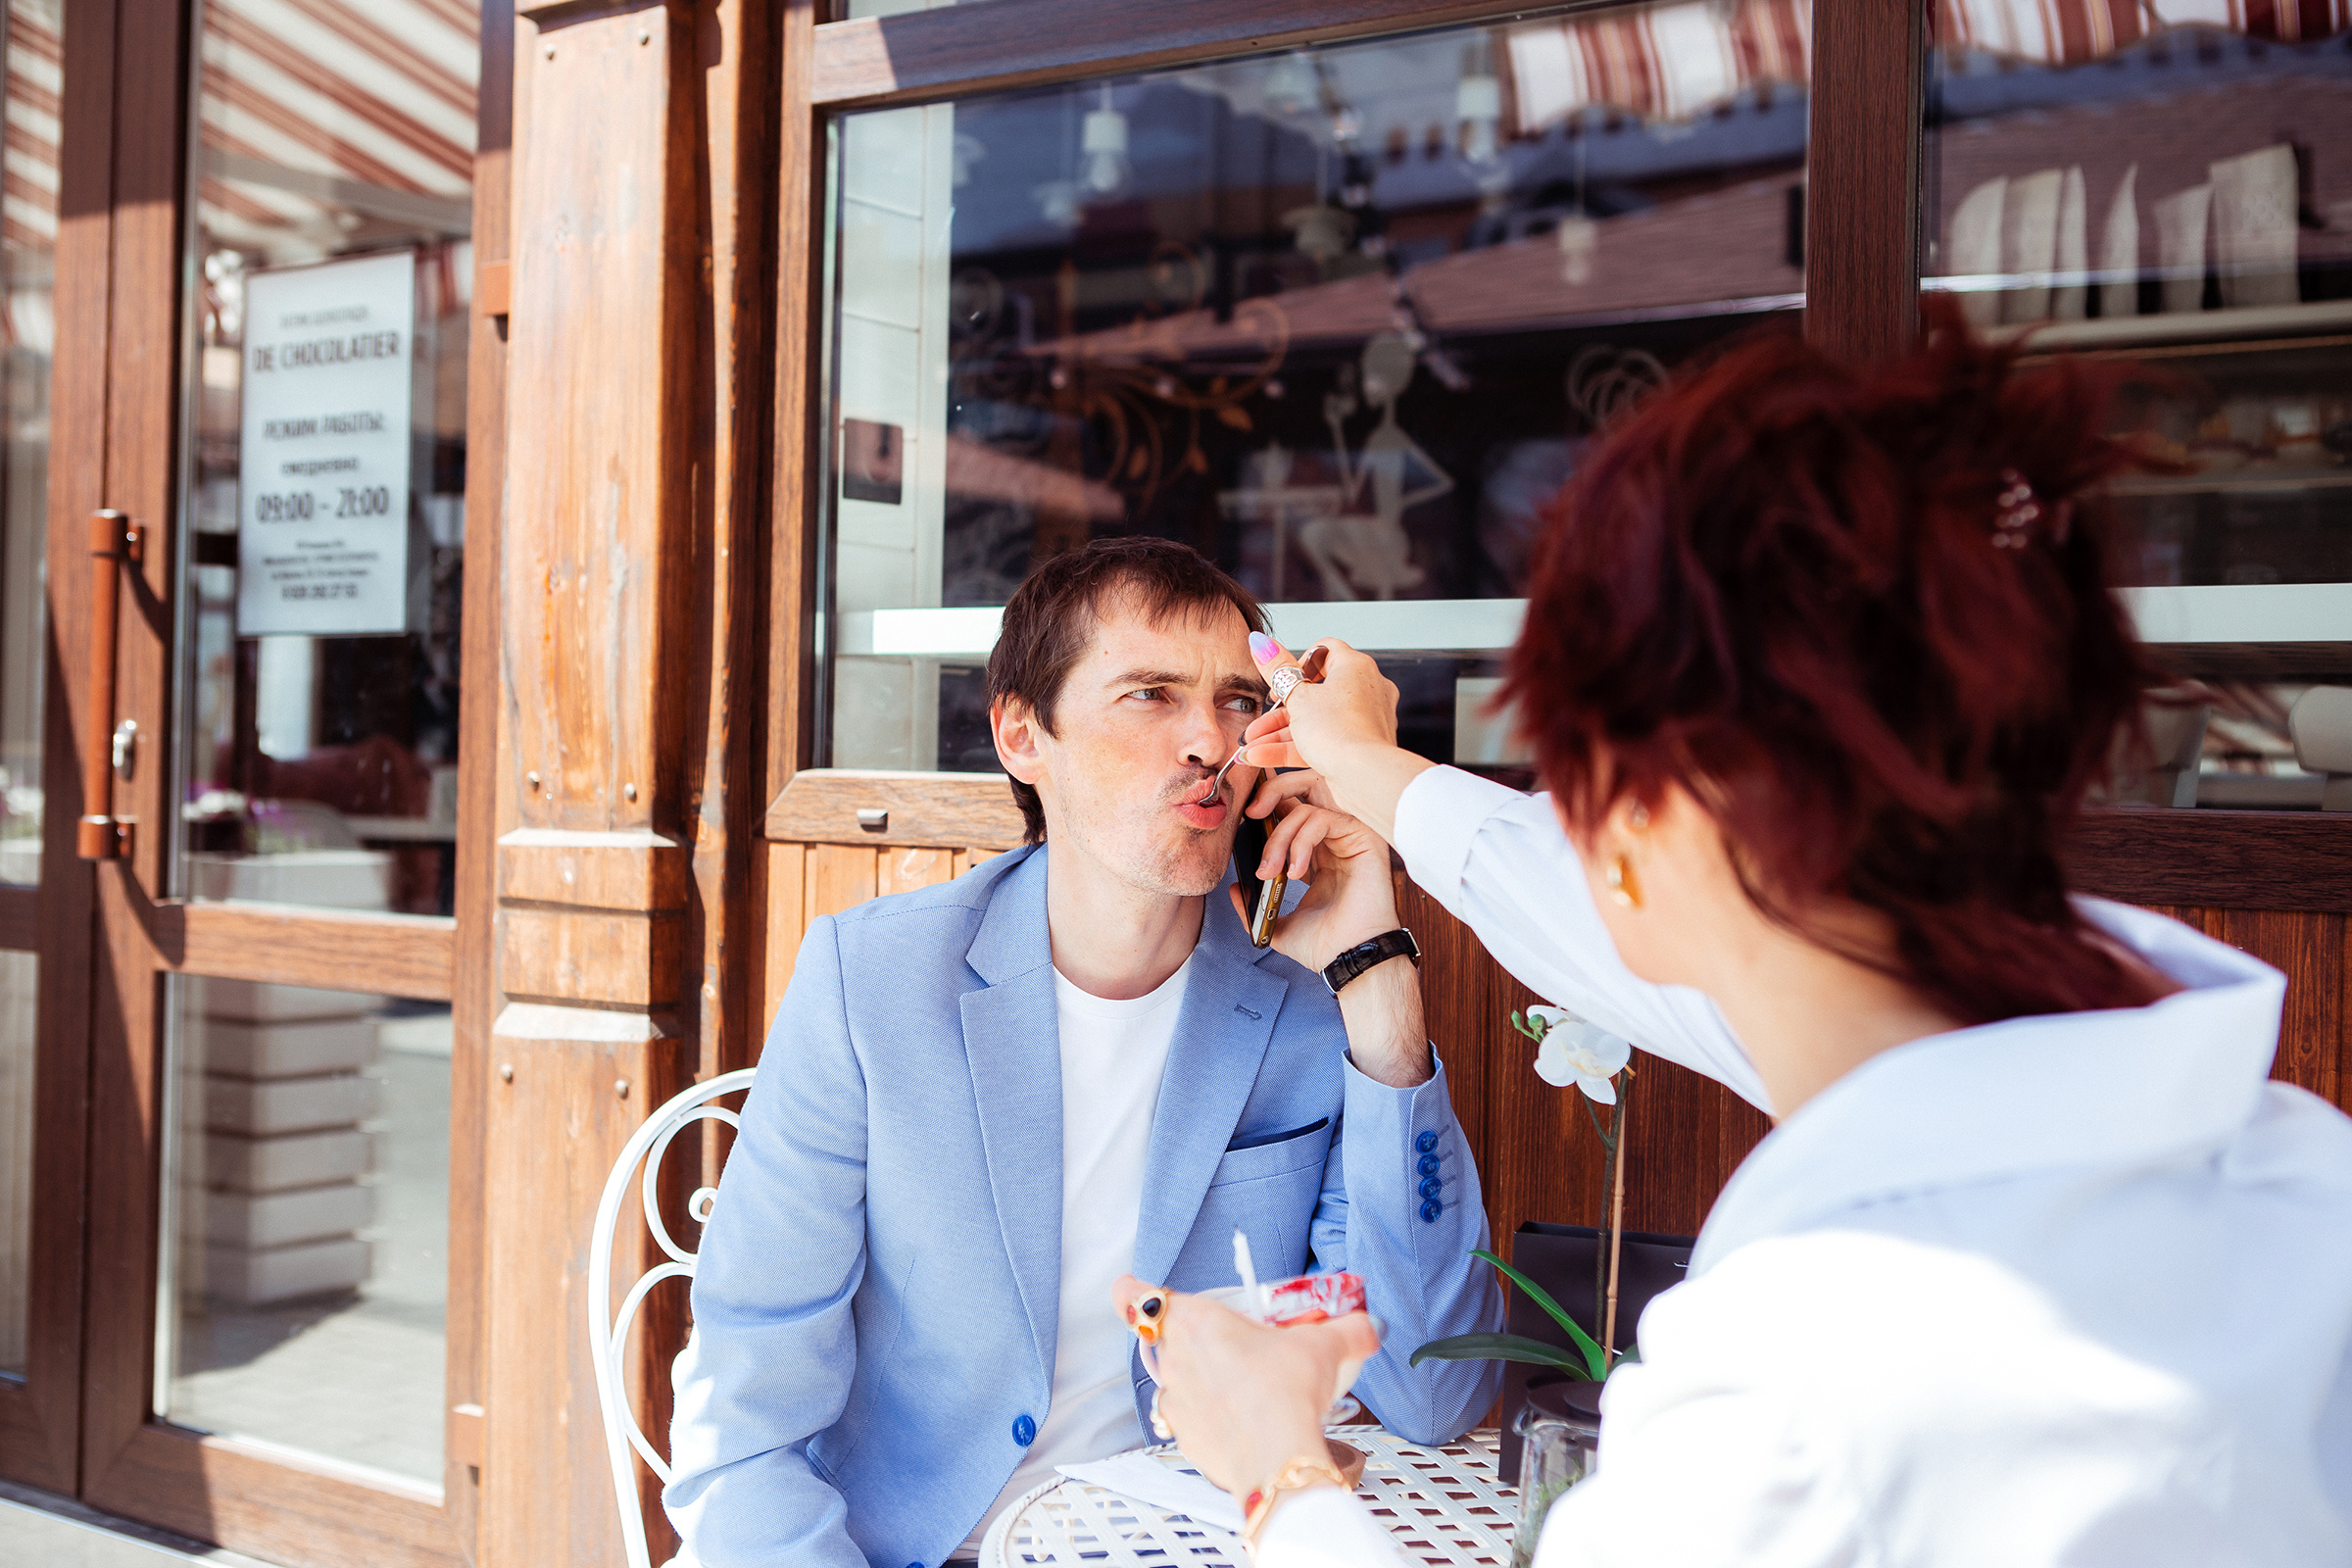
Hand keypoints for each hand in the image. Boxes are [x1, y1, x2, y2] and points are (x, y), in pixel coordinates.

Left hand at [1111, 1273, 1377, 1495]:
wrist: (1277, 1458)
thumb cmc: (1286, 1393)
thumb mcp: (1325, 1347)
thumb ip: (1349, 1329)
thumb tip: (1369, 1326)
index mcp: (1193, 1322)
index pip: (1134, 1297)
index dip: (1130, 1290)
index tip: (1131, 1286)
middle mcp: (1173, 1360)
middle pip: (1157, 1338)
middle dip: (1181, 1336)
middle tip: (1216, 1339)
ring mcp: (1174, 1403)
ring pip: (1170, 1380)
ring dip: (1192, 1379)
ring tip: (1232, 1384)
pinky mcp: (1184, 1439)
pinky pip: (1187, 1419)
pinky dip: (1205, 1417)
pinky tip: (1237, 1420)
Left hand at [1228, 797, 1398, 975]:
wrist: (1350, 960)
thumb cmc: (1325, 946)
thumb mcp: (1277, 927)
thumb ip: (1255, 908)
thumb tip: (1236, 889)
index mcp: (1317, 854)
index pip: (1290, 811)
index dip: (1266, 807)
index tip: (1242, 820)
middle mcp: (1334, 840)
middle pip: (1299, 793)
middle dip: (1269, 797)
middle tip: (1248, 819)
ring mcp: (1349, 837)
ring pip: (1306, 808)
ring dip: (1279, 837)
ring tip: (1270, 871)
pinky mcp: (1363, 838)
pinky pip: (1323, 818)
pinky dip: (1301, 841)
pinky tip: (1295, 872)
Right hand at [1240, 636, 1399, 774]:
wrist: (1365, 777)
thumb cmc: (1338, 732)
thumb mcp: (1298, 697)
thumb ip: (1276, 669)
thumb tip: (1260, 641)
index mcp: (1355, 667)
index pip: (1323, 651)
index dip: (1297, 664)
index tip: (1281, 683)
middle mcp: (1366, 689)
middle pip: (1314, 693)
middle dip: (1277, 712)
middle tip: (1258, 724)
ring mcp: (1365, 719)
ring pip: (1315, 721)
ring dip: (1279, 734)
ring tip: (1250, 748)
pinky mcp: (1359, 746)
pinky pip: (1323, 741)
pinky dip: (1295, 748)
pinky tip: (1261, 757)